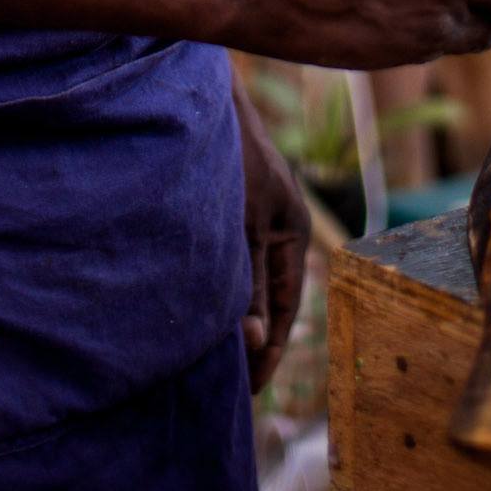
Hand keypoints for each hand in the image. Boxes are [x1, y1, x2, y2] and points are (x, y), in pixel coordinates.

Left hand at [232, 68, 311, 393]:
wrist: (203, 99)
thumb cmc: (229, 155)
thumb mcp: (242, 227)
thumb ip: (250, 285)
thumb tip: (257, 344)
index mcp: (294, 230)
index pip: (287, 307)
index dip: (270, 352)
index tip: (249, 391)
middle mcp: (279, 224)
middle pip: (268, 296)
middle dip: (251, 338)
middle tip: (226, 381)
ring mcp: (255, 213)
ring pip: (245, 279)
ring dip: (231, 312)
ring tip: (210, 353)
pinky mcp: (231, 204)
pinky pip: (229, 259)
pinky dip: (218, 285)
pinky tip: (196, 303)